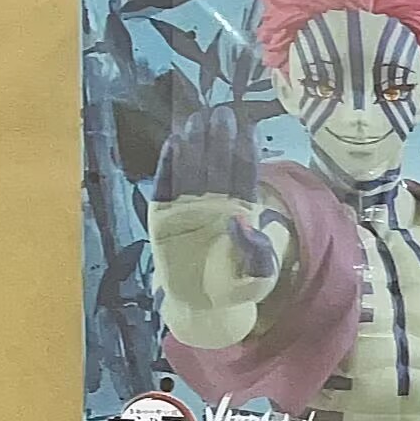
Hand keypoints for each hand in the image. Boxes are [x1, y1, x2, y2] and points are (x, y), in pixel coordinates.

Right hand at [150, 107, 276, 338]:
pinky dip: (167, 167)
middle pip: (216, 165)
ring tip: (195, 121)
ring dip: (193, 146)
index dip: (244, 152)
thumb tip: (243, 222)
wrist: (204, 307)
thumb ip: (257, 252)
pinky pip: (165, 187)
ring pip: (191, 170)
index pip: (243, 175)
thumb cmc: (234, 288)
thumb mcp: (257, 276)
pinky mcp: (162, 216)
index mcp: (240, 209)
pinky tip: (172, 143)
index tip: (246, 127)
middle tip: (220, 114)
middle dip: (218, 140)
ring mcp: (187, 206)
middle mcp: (213, 202)